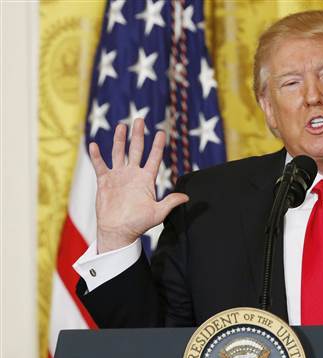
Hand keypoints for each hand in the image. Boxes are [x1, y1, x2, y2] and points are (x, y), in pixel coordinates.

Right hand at [89, 118, 188, 253]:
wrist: (118, 231)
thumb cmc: (139, 223)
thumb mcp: (158, 212)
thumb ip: (170, 202)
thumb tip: (187, 197)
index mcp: (146, 179)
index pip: (154, 158)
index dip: (158, 145)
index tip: (161, 132)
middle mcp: (133, 174)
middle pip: (136, 149)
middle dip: (138, 135)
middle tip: (140, 120)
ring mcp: (118, 176)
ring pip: (119, 153)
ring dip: (119, 139)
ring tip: (121, 126)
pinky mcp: (104, 181)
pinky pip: (100, 165)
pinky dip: (96, 156)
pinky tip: (94, 145)